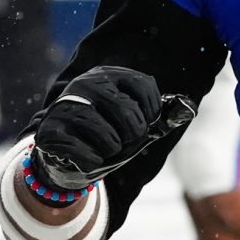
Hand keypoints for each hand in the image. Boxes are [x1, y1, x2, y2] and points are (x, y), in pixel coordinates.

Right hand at [29, 66, 192, 189]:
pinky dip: (93, 164)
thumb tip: (189, 108)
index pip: (145, 87)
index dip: (152, 113)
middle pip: (130, 115)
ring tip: (101, 148)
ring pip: (110, 140)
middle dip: (133, 137)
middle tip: (121, 140)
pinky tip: (85, 158)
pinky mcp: (50, 132)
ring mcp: (66, 107)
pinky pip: (88, 157)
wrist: (62, 152)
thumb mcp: (132, 118)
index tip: (143, 123)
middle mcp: (85, 85)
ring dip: (112, 153)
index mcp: (107, 75)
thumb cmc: (106, 133)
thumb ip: (159, 114)